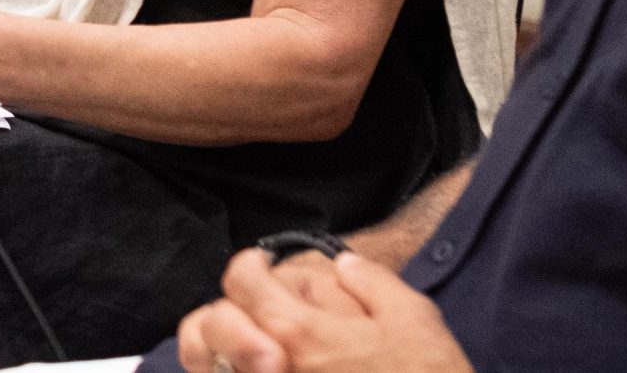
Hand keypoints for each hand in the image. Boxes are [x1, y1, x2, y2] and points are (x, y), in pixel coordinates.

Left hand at [178, 250, 471, 372]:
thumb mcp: (414, 319)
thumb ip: (372, 282)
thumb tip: (345, 266)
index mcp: (301, 333)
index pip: (241, 281)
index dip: (249, 265)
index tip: (261, 266)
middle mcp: (275, 369)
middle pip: (212, 323)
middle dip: (230, 309)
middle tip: (257, 310)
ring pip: (215, 366)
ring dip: (225, 351)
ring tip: (258, 347)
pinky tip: (273, 369)